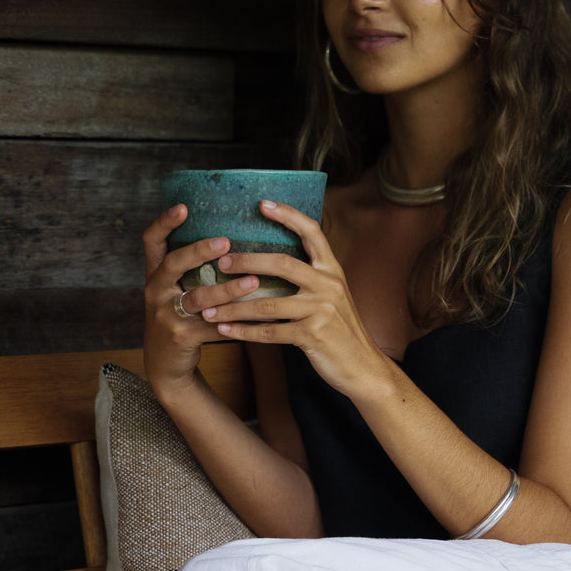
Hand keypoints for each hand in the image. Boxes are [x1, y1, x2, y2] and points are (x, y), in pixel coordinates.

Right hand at [141, 205, 257, 392]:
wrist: (165, 363)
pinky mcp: (181, 336)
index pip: (151, 241)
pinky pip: (212, 326)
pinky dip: (236, 322)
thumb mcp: (176, 289)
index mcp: (156, 274)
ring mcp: (165, 314)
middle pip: (173, 264)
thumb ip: (192, 268)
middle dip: (199, 251)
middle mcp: (156, 290)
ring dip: (227, 289)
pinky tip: (257, 317)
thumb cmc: (179, 316)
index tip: (183, 206)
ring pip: (197, 298)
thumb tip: (231, 237)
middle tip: (225, 242)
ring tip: (253, 281)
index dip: (164, 222)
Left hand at [192, 200, 390, 400]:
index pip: (312, 232)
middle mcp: (328, 285)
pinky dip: (244, 331)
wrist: (362, 366)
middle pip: (282, 263)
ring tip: (208, 308)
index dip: (288, 215)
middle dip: (247, 261)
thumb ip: (311, 279)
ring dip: (234, 306)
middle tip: (220, 262)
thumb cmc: (341, 330)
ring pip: (268, 303)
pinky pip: (270, 331)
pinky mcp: (313, 335)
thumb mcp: (333, 296)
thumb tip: (272, 265)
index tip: (262, 204)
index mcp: (332, 270)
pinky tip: (225, 330)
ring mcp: (321, 310)